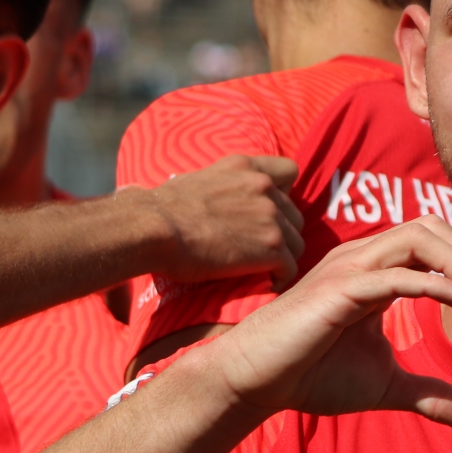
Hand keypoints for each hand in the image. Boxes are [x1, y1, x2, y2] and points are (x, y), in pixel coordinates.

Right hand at [138, 154, 305, 286]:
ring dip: (281, 259)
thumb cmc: (161, 209)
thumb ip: (218, 183)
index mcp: (246, 168)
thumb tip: (197, 196)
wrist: (154, 228)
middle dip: (282, 234)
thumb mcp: (196, 179)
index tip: (269, 212)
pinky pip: (290, 268)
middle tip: (260, 251)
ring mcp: (271, 218)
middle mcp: (264, 188)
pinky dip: (279, 279)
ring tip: (261, 272)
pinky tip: (263, 284)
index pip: (289, 171)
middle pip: (295, 216)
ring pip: (297, 244)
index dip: (284, 194)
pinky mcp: (271, 248)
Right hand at [206, 217, 451, 435]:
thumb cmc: (312, 375)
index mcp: (377, 272)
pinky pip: (395, 273)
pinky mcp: (339, 288)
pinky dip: (432, 282)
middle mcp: (364, 259)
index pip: (434, 241)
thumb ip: (433, 396)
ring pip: (417, 236)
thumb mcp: (387, 387)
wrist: (255, 381)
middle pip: (432, 226)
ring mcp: (350, 268)